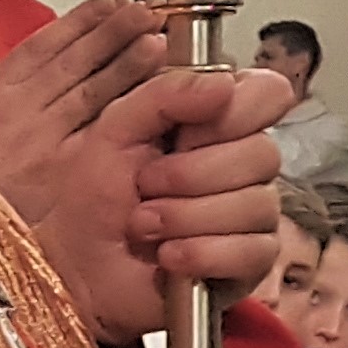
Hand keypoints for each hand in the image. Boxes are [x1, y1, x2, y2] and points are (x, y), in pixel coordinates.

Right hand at [0, 0, 168, 225]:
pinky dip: (126, 112)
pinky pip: (100, 133)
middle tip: (144, 13)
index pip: (39, 49)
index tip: (105, 4)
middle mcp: (15, 113)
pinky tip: (150, 99)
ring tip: (156, 41)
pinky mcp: (60, 173)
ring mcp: (40, 142)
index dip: (76, 23)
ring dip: (126, 65)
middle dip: (111, 33)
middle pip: (72, 63)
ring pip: (91, 92)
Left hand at [33, 67, 283, 336]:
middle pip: (263, 154)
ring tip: (145, 224)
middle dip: (192, 174)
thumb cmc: (93, 195)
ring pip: (257, 205)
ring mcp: (252, 213)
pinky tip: (170, 255)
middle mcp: (242, 162)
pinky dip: (203, 253)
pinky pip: (253, 252)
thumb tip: (224, 85)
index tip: (188, 131)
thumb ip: (164, 94)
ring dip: (187, 217)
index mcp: (216, 119)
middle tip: (146, 184)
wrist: (77, 262)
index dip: (238, 110)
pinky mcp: (250, 261)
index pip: (270, 94)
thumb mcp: (114, 128)